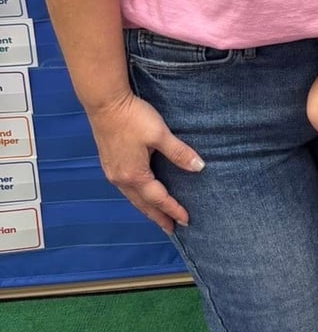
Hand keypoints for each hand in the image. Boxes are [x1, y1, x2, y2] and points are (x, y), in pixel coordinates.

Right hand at [89, 92, 203, 233]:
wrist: (105, 102)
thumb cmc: (133, 117)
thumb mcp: (160, 134)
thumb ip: (179, 152)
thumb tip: (199, 167)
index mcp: (135, 175)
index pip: (159, 198)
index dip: (173, 210)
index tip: (185, 221)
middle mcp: (120, 178)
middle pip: (142, 204)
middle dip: (157, 217)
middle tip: (171, 229)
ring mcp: (112, 172)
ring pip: (131, 197)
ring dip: (145, 208)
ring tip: (157, 215)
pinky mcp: (108, 163)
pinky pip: (124, 188)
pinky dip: (136, 196)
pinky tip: (140, 193)